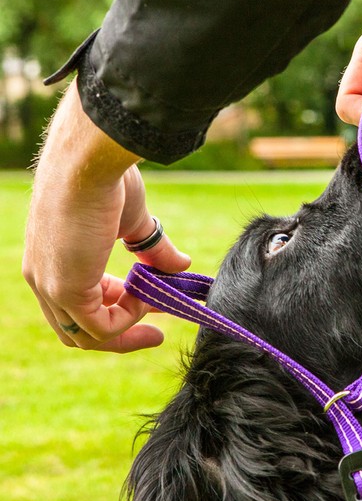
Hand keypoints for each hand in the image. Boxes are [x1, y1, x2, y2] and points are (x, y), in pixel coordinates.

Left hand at [23, 81, 190, 352]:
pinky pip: (100, 327)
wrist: (90, 164)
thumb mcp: (133, 223)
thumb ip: (153, 250)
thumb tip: (181, 266)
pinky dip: (128, 320)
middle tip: (158, 329)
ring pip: (86, 336)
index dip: (116, 310)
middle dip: (122, 333)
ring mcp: (51, 285)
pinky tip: (146, 297)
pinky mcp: (66, 289)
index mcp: (50, 260)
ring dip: (127, 329)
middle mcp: (42, 277)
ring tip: (156, 306)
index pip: (76, 307)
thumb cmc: (106, 181)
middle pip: (77, 332)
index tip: (150, 301)